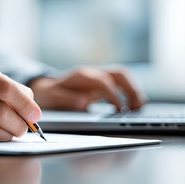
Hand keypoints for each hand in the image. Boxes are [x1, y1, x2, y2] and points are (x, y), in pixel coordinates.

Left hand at [30, 66, 145, 110]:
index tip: (120, 110)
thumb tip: (86, 103)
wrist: (44, 88)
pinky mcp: (101, 82)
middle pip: (118, 74)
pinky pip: (119, 82)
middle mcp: (92, 73)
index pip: (104, 82)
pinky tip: (134, 103)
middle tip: (137, 107)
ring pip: (122, 76)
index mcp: (81, 76)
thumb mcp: (52, 98)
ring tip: (139, 106)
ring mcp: (98, 76)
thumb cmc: (48, 94)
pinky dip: (129, 91)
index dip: (114, 95)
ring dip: (133, 89)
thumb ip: (68, 99)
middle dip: (131, 89)